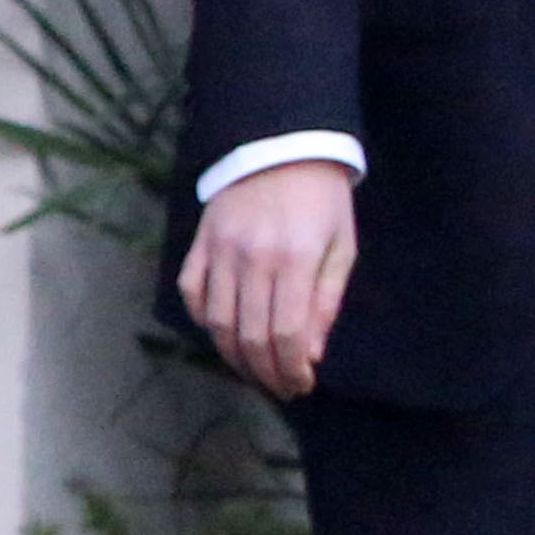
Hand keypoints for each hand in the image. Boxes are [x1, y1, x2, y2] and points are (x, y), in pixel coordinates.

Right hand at [175, 160, 358, 398]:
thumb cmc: (323, 200)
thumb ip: (326, 300)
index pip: (286, 333)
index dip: (291, 368)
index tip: (302, 385)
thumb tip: (313, 353)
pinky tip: (225, 335)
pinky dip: (205, 322)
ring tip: (256, 372)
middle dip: (266, 373)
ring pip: (218, 323)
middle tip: (281, 388)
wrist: (283, 146)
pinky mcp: (199, 244)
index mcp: (295, 259)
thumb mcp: (341, 245)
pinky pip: (192, 294)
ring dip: (235, 357)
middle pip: (250, 336)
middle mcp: (252, 258)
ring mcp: (220, 251)